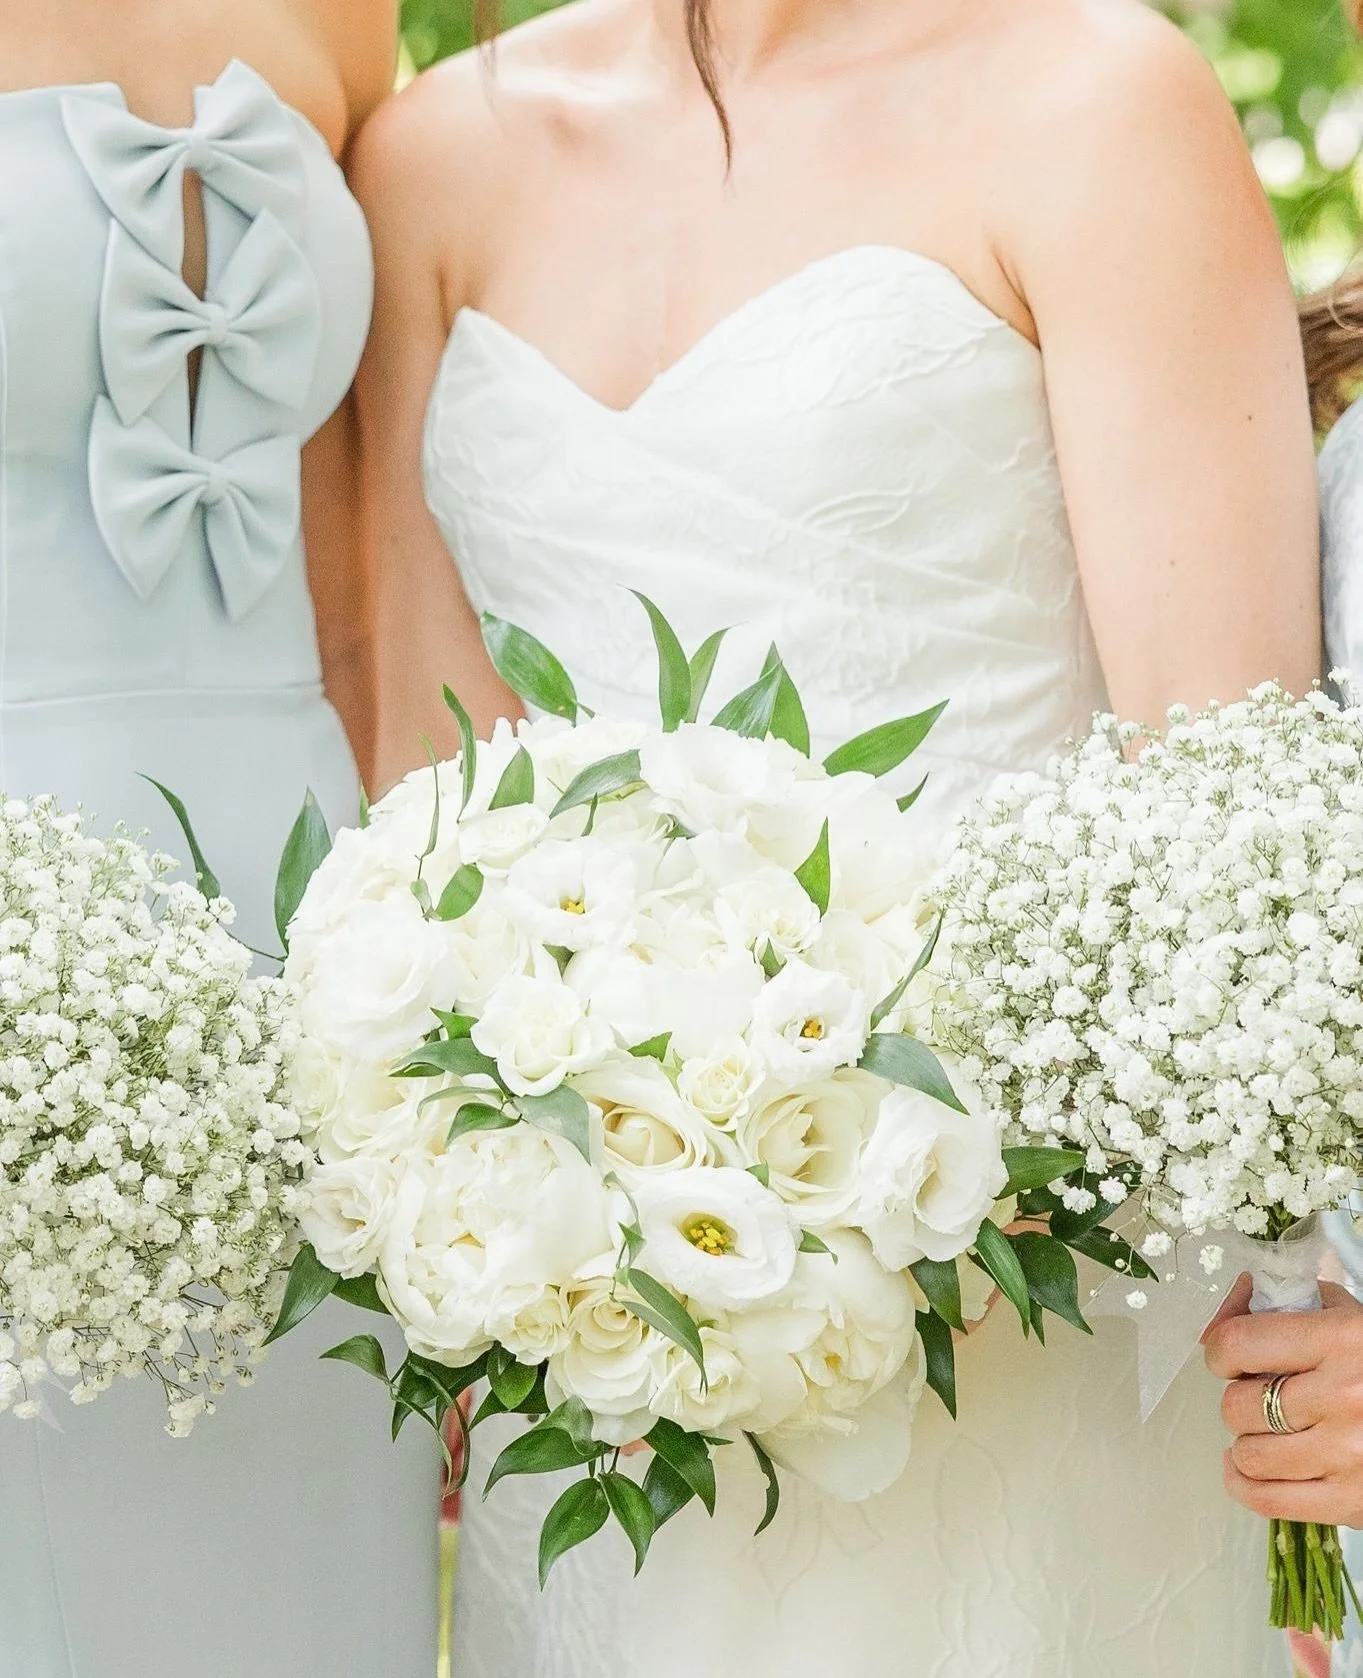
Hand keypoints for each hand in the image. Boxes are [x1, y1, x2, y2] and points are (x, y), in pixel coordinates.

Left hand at [1203, 1273, 1362, 1527]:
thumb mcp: (1343, 1314)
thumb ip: (1277, 1305)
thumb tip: (1211, 1329)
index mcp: (1343, 1340)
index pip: (1240, 1344)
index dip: (1220, 1351)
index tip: (1227, 1357)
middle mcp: (1346, 1398)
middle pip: (1239, 1405)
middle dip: (1239, 1399)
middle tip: (1260, 1396)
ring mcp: (1350, 1455)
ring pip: (1249, 1454)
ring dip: (1246, 1441)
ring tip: (1264, 1431)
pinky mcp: (1354, 1502)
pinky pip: (1267, 1500)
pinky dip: (1244, 1484)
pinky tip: (1247, 1468)